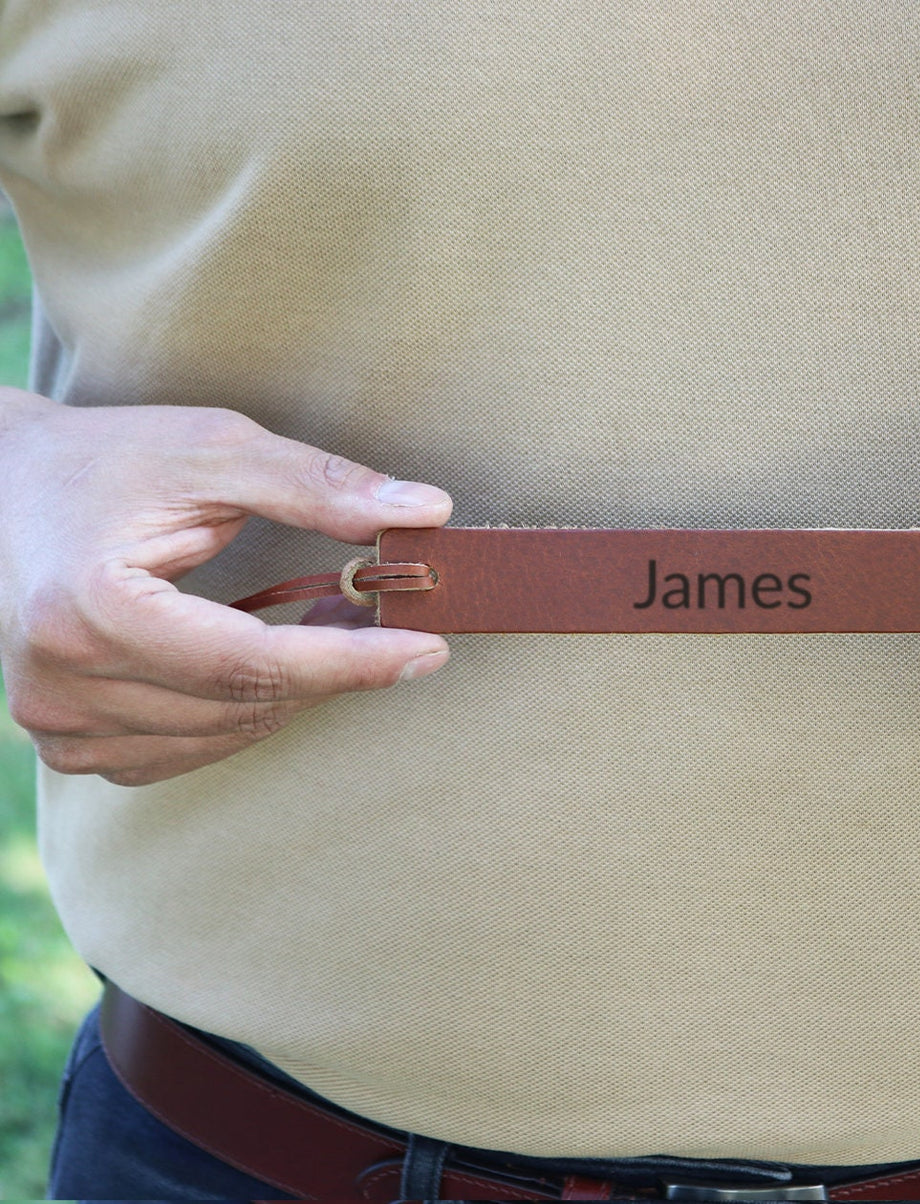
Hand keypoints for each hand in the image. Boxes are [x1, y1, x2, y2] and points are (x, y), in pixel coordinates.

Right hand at [0, 390, 452, 785]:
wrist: (0, 491)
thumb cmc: (107, 462)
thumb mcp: (214, 450)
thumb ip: (318, 484)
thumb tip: (425, 510)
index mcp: (86, 607)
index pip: (246, 663)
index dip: (348, 663)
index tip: (428, 649)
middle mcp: (61, 681)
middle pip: (241, 703)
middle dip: (334, 669)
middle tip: (393, 619)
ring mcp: (57, 722)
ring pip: (223, 734)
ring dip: (294, 691)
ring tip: (329, 626)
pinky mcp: (69, 741)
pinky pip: (185, 751)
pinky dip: (241, 714)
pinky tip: (262, 663)